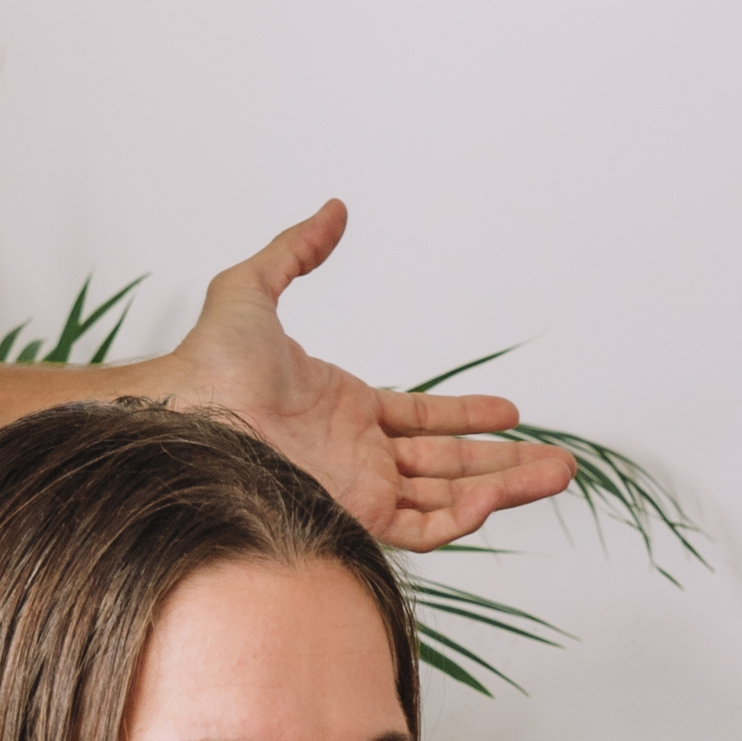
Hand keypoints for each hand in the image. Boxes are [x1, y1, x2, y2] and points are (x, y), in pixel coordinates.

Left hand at [135, 202, 584, 548]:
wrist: (182, 417)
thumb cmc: (204, 363)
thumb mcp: (251, 289)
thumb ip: (294, 251)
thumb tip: (332, 210)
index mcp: (345, 414)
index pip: (420, 424)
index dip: (466, 418)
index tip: (511, 411)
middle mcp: (357, 460)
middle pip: (447, 468)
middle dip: (506, 464)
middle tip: (560, 463)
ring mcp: (358, 493)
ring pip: (447, 501)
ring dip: (504, 489)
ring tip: (556, 474)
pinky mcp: (354, 521)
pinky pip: (423, 529)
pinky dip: (464, 516)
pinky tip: (496, 492)